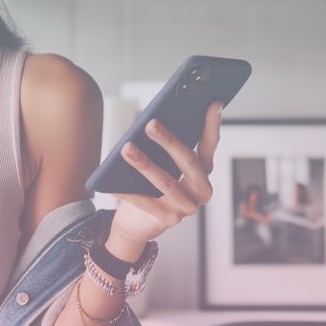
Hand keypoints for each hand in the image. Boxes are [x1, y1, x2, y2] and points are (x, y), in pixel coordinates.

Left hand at [108, 100, 223, 250]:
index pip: (210, 145)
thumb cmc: (149, 185)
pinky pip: (146, 202)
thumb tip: (152, 123)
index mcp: (203, 171)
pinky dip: (127, 191)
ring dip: (144, 164)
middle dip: (169, 141)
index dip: (212, 124)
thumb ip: (163, 147)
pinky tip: (112, 181)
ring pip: (166, 182)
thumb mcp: (159, 163)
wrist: (137, 223)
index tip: (212, 102)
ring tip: (127, 148)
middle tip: (151, 124)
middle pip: (188, 162)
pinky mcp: (169, 220)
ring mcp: (187, 207)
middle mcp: (201, 190)